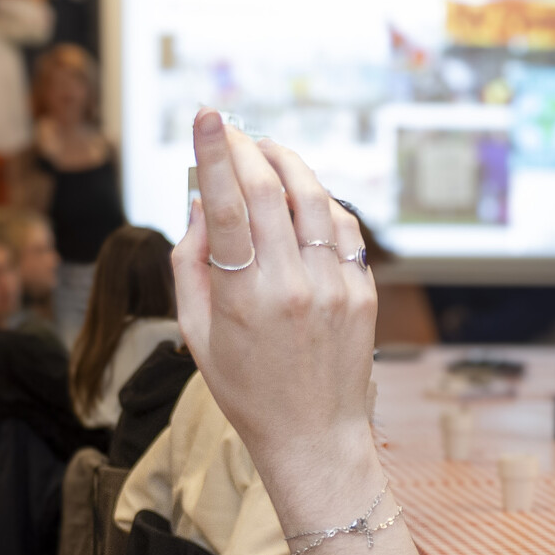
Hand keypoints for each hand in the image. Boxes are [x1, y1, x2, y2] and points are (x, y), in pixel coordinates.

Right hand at [172, 110, 379, 527]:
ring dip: (289, 164)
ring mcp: (334, 288)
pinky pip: (344, 228)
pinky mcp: (363, 293)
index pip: (228, 206)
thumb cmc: (245, 388)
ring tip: (268, 151)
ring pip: (315, 199)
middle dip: (248, 148)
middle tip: (232, 131)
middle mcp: (292, 287)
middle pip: (271, 190)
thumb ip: (191, 264)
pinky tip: (304, 197)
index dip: (217, 153)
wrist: (313, 437)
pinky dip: (322, 202)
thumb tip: (203, 201)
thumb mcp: (197, 334)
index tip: (209, 116)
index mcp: (243, 299)